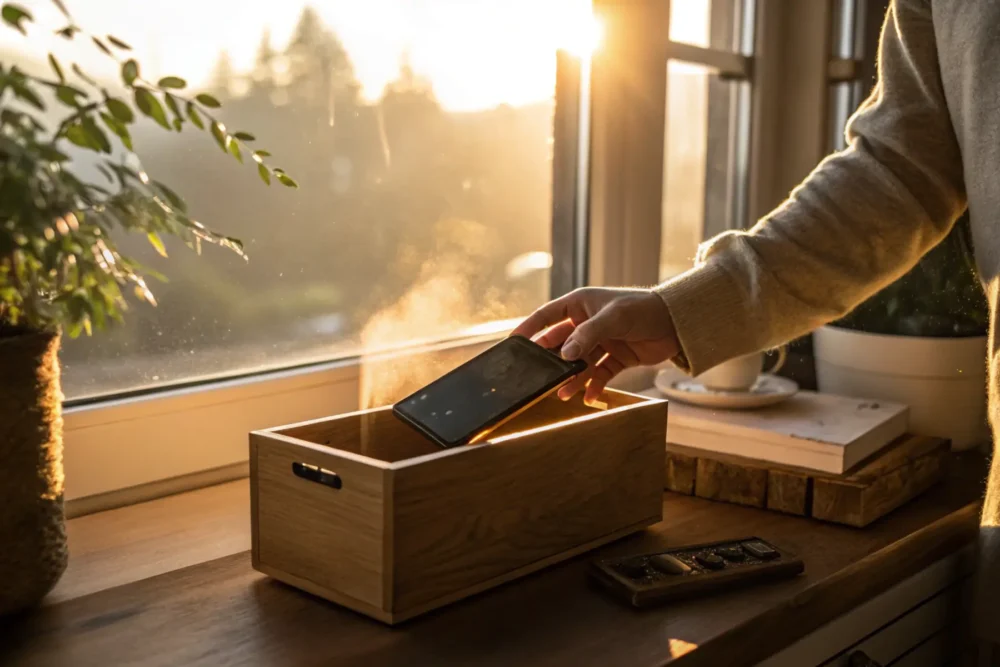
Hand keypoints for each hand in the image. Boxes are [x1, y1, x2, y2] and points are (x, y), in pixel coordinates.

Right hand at [512, 287, 679, 402]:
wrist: (678, 323)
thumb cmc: (643, 309)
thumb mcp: (613, 318)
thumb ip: (587, 335)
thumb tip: (564, 355)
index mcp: (580, 305)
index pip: (546, 316)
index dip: (529, 328)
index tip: (512, 342)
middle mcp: (586, 324)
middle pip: (559, 344)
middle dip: (550, 361)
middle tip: (537, 377)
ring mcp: (600, 342)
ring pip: (577, 363)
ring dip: (570, 378)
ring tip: (562, 393)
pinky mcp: (615, 359)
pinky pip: (597, 375)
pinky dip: (592, 386)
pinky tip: (588, 397)